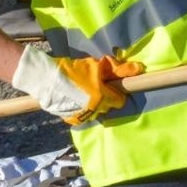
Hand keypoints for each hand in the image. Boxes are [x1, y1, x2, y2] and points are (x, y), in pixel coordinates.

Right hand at [11, 47, 143, 124]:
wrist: (48, 81)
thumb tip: (138, 69)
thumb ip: (116, 69)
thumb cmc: (73, 70)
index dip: (117, 92)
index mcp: (102, 97)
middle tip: (96, 86)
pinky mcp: (73, 120)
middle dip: (105, 97)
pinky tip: (76, 99)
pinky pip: (84, 115)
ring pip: (96, 111)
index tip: (112, 86)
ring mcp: (83, 117)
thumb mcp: (95, 66)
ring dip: (94, 104)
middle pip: (107, 106)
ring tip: (84, 92)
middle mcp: (94, 110)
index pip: (120, 101)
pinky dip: (83, 108)